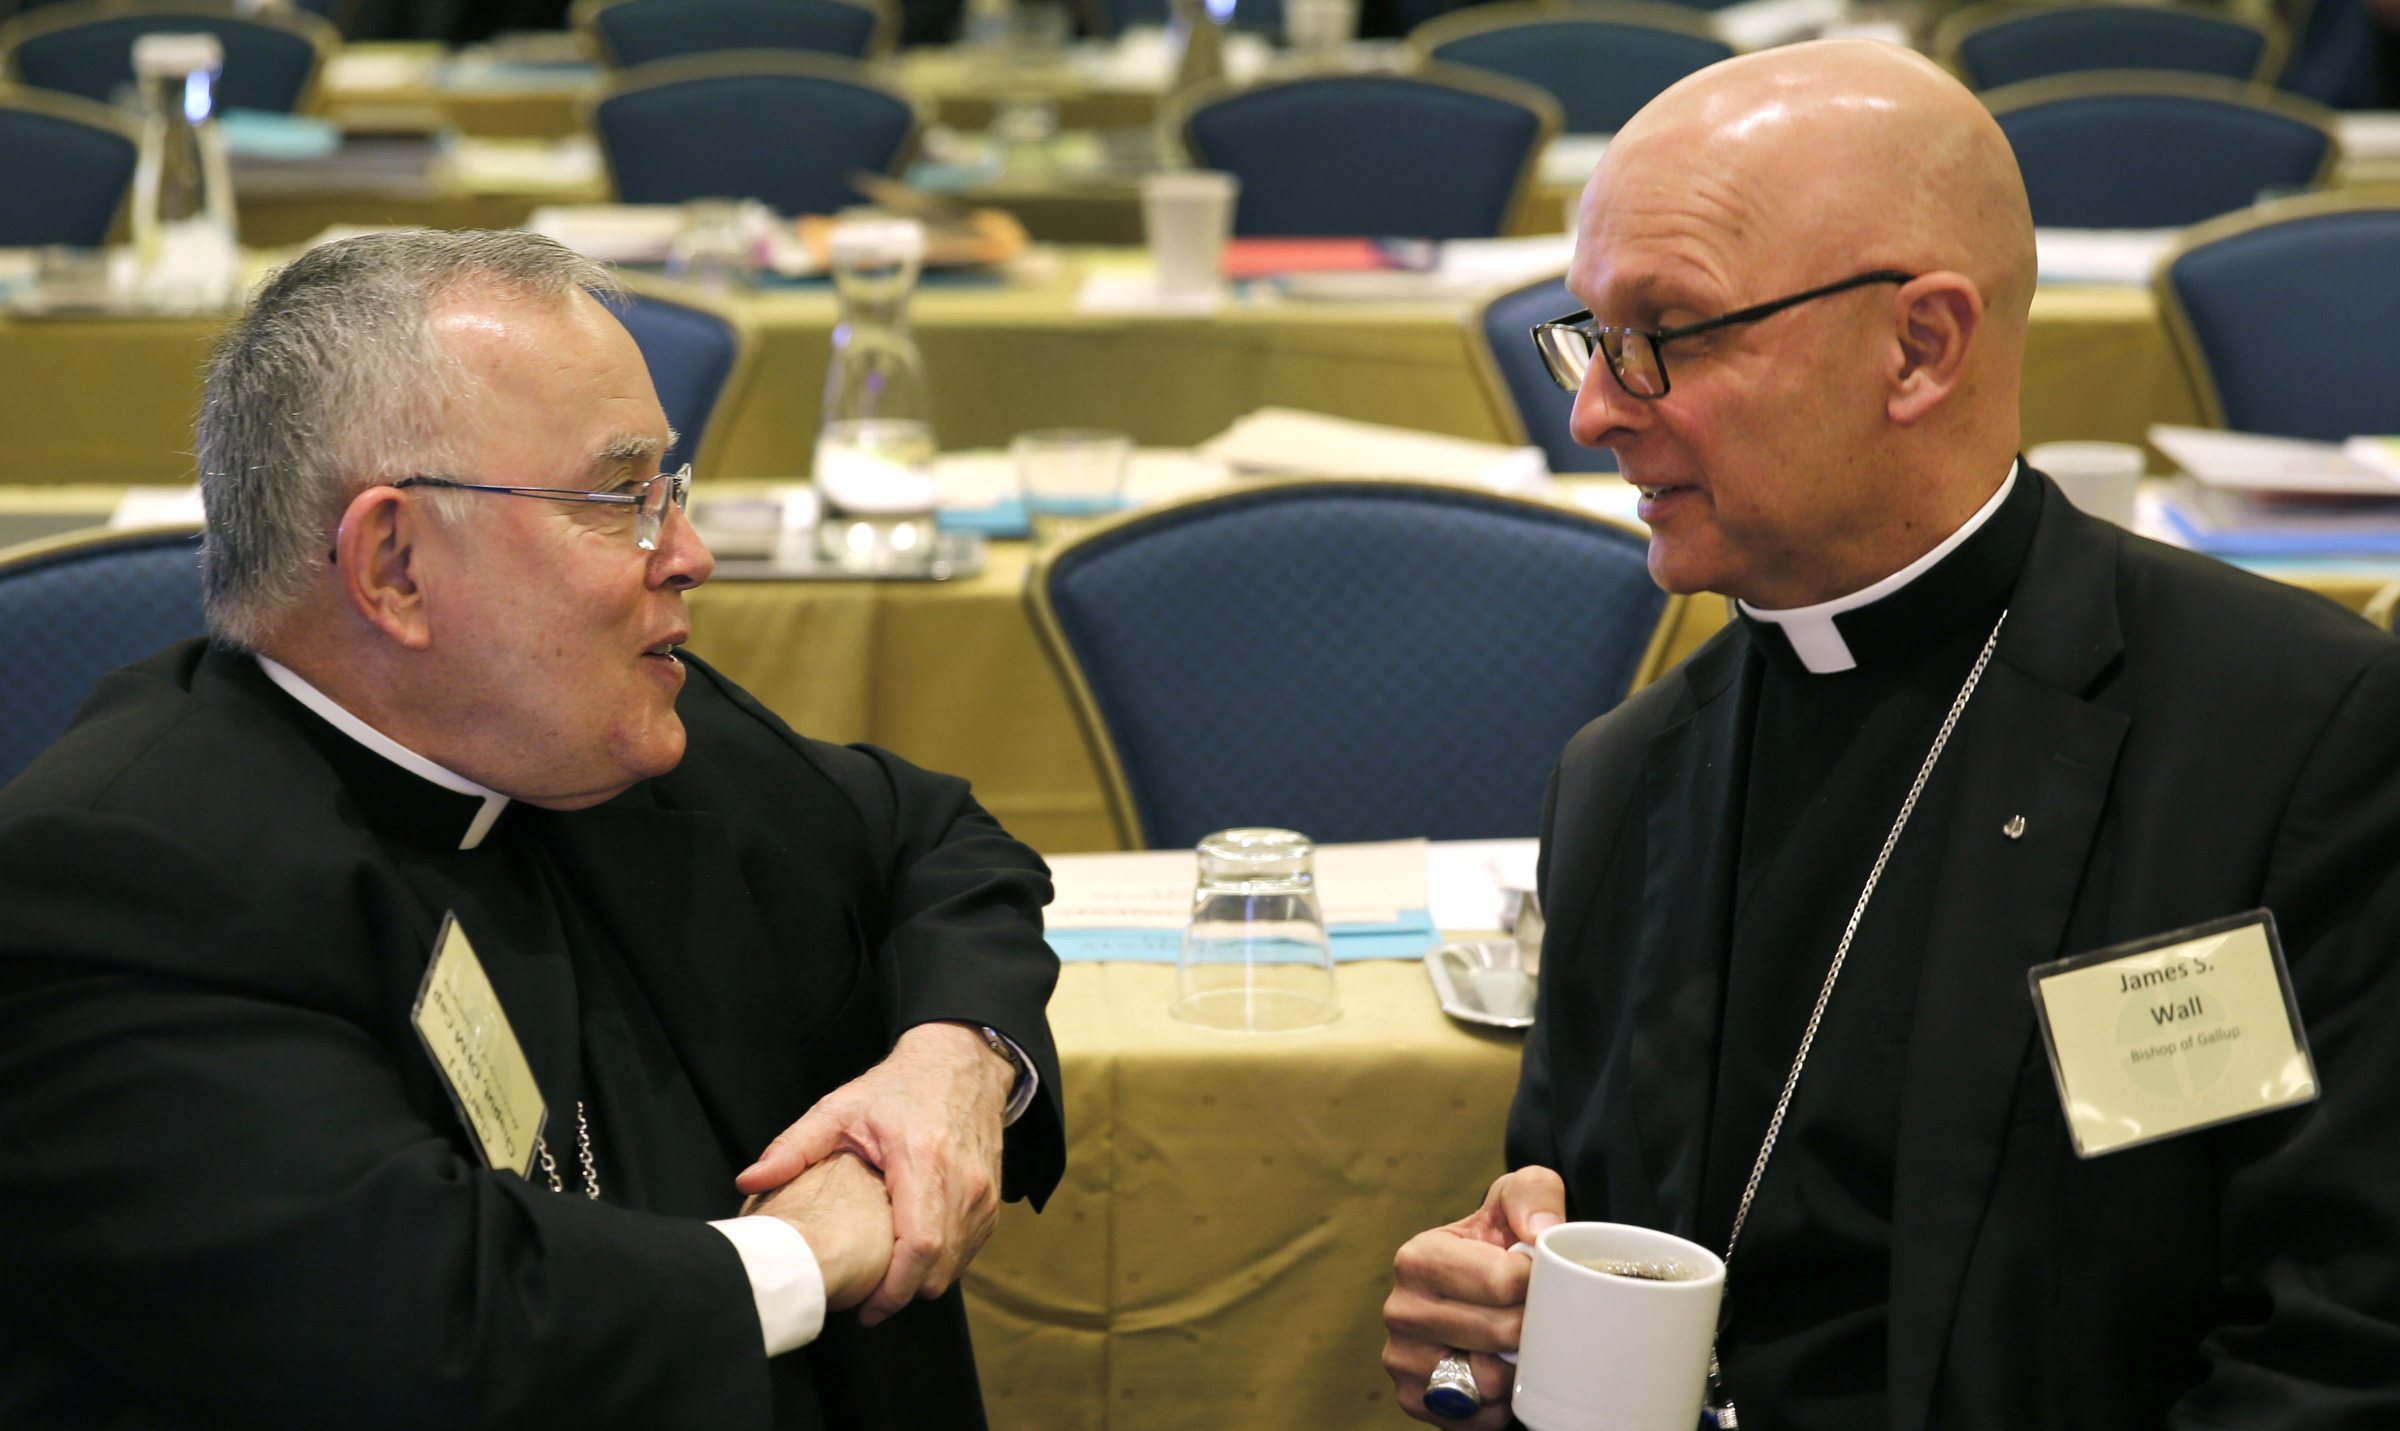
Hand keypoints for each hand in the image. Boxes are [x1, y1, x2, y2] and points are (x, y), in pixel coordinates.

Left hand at [735, 1022, 1013, 1325]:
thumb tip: (748, 1181)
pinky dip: (943, 1262)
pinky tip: (911, 1255)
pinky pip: (969, 1249)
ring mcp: (983, 1192)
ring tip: (885, 1279)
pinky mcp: (992, 1199)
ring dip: (922, 1281)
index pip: (920, 1246)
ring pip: (957, 1263)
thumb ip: (793, 1147)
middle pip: (940, 1266)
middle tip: (867, 1300)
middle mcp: (962, 1180)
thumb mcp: (838, 1108)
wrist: (958, 1063)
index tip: (866, 1309)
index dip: (894, 1289)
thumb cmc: (897, 1087)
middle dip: (903, 1294)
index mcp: (923, 1159)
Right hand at [1382, 1166, 1564, 1426]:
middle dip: (1531, 1325)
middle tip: (1535, 1314)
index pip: (1502, 1281)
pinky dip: (1500, 1402)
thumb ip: (1533, 1193)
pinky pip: (1479, 1415)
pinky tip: (1498, 1371)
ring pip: (1489, 1379)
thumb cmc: (1500, 1246)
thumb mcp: (1516, 1201)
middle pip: (1500, 1332)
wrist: (1481, 1299)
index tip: (1539, 1279)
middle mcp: (1400, 1309)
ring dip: (1516, 1367)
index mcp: (1418, 1257)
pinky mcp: (1416, 1401)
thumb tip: (1539, 1232)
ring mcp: (1403, 1360)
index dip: (1537, 1283)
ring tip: (1513, 1342)